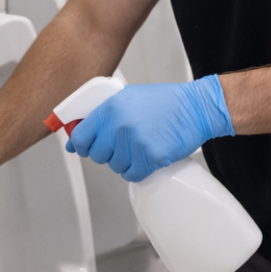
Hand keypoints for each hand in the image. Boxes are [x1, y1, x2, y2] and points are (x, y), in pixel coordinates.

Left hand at [66, 75, 233, 182]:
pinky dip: (138, 170)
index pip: (80, 137)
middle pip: (97, 155)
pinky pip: (132, 175)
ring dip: (125, 162)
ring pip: (115, 167)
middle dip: (108, 153)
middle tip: (123, 144)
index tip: (87, 147)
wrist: (196, 108)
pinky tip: (147, 157)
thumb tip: (74, 141)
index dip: (82, 145)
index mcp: (111, 108)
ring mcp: (135, 143)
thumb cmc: (165, 102)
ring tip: (140, 147)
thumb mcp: (129, 97)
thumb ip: (102, 116)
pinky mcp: (151, 158)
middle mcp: (119, 126)